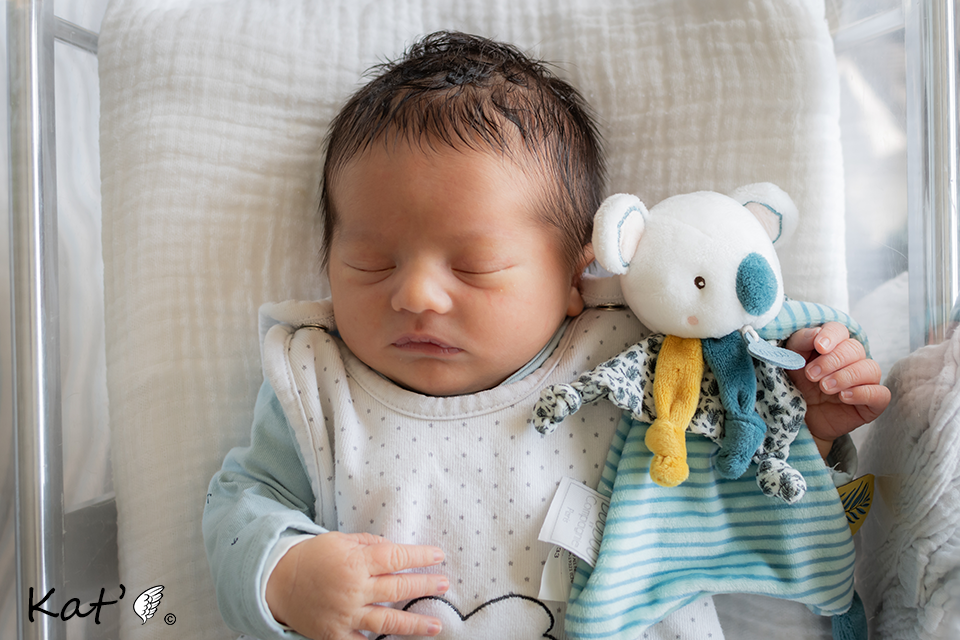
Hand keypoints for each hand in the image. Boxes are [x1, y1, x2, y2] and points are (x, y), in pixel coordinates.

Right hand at [266, 531, 447, 639]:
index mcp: (356, 561)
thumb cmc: (312, 556)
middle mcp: (354, 588)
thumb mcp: (340, 540)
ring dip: (414, 624)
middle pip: (397, 588)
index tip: (439, 556)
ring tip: (437, 625)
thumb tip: (393, 548)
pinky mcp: (335, 634)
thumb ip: (369, 543)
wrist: (276, 581)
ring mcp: (345, 614)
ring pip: (387, 621)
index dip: (419, 557)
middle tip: (444, 585)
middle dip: (425, 586)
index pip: (396, 558)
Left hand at [785, 322, 890, 457]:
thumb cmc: (798, 385)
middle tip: (812, 375)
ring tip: (825, 388)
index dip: (831, 335)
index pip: (839, 330)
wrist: (799, 418)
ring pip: (871, 368)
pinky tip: (844, 397)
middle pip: (855, 348)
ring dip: (846, 376)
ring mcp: (865, 381)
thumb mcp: (792, 362)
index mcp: (833, 345)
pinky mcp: (872, 403)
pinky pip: (881, 394)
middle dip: (832, 361)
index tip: (819, 346)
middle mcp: (853, 360)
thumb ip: (800, 343)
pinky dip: (863, 393)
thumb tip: (816, 333)